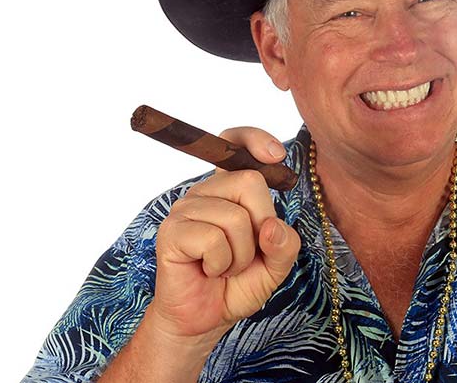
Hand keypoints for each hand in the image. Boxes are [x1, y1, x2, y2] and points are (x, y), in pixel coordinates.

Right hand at [146, 127, 300, 341]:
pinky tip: (208, 270)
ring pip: (235, 217)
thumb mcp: (275, 266)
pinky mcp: (171, 231)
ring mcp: (185, 209)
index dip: (253, 138)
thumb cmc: (236, 285)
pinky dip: (221, 264)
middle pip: (250, 182)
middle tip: (244, 252)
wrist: (204, 319)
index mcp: (229, 190)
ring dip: (240, 255)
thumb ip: (285, 245)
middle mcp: (205, 192)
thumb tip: (272, 225)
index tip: (275, 154)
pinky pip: (213, 239)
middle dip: (260, 227)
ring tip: (224, 266)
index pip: (233, 143)